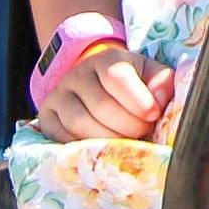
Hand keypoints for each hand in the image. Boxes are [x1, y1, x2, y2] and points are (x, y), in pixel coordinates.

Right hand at [37, 47, 178, 143]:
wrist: (98, 88)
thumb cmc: (131, 86)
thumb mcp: (150, 76)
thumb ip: (162, 82)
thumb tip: (159, 99)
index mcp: (106, 59)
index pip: (117, 76)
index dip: (139, 101)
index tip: (153, 115)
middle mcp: (77, 75)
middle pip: (101, 105)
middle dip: (128, 126)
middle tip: (142, 133)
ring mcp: (58, 96)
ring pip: (79, 124)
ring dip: (108, 140)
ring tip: (125, 144)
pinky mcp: (46, 119)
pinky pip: (61, 139)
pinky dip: (85, 149)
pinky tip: (102, 149)